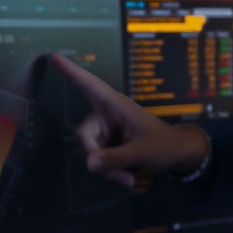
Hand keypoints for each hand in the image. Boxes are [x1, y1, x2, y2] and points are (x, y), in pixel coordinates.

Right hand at [52, 53, 209, 186]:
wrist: (177, 156)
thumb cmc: (164, 145)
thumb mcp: (142, 152)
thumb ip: (115, 158)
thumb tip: (89, 163)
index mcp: (115, 105)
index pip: (90, 86)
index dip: (72, 72)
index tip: (54, 56)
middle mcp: (106, 114)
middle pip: (84, 135)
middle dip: (96, 158)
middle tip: (117, 174)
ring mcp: (106, 130)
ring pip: (90, 151)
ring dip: (105, 168)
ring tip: (126, 177)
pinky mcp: (108, 143)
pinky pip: (97, 159)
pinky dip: (109, 170)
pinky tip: (125, 176)